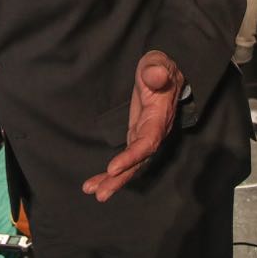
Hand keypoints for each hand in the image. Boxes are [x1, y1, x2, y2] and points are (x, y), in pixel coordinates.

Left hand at [82, 50, 183, 201]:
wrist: (163, 70)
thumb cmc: (159, 67)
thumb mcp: (158, 64)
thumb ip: (157, 70)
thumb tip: (156, 75)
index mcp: (158, 118)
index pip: (146, 142)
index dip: (131, 157)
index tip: (113, 168)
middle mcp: (154, 132)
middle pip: (138, 161)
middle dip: (120, 178)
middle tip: (100, 193)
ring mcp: (145, 136)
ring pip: (132, 164)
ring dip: (113, 180)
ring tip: (92, 191)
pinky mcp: (137, 136)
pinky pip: (127, 158)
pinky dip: (112, 171)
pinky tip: (96, 181)